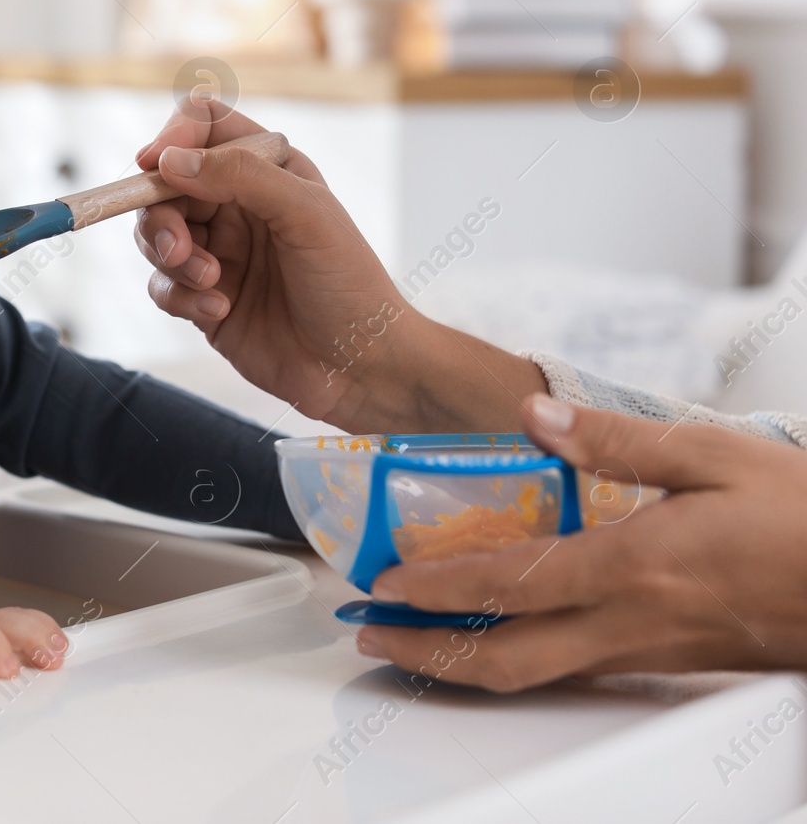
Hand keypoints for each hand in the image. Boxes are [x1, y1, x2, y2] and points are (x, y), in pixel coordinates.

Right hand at [133, 100, 544, 432]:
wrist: (360, 368)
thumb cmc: (351, 286)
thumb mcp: (306, 215)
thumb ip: (241, 175)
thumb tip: (168, 161)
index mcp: (268, 170)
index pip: (203, 126)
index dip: (173, 137)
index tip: (154, 165)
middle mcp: (238, 205)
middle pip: (165, 185)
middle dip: (162, 215)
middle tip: (179, 249)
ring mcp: (218, 253)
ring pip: (156, 235)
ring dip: (172, 257)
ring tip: (212, 282)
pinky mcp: (203, 299)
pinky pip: (163, 285)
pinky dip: (180, 297)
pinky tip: (220, 311)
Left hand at [355, 393, 806, 690]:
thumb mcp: (717, 455)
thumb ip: (617, 440)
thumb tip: (535, 417)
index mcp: (636, 563)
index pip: (512, 584)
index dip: (439, 587)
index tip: (386, 583)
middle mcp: (633, 618)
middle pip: (508, 656)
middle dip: (428, 650)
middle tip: (372, 635)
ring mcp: (649, 648)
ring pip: (537, 673)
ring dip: (464, 663)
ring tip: (412, 643)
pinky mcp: (668, 659)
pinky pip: (575, 669)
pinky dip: (519, 659)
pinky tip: (498, 637)